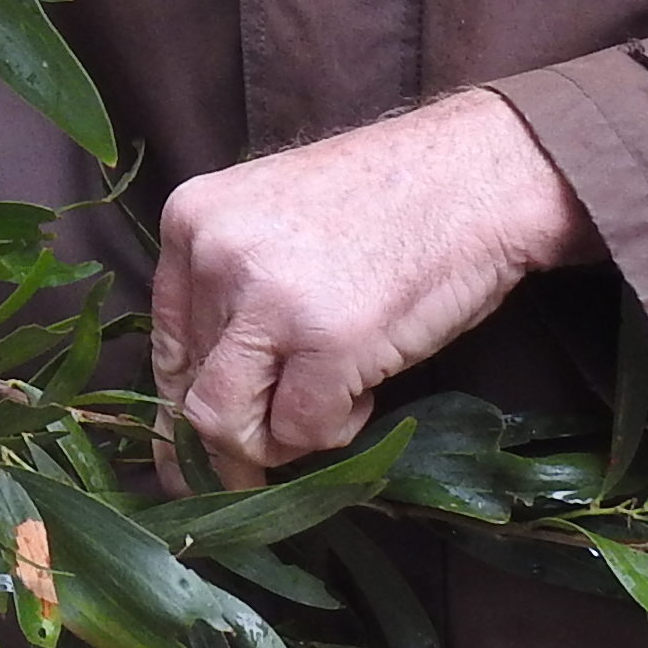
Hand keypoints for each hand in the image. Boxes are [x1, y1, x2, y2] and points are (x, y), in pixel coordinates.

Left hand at [148, 92, 591, 486]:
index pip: (165, 344)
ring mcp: (268, 299)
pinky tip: (367, 388)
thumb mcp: (278, 226)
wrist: (482, 172)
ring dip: (276, 445)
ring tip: (328, 409)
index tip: (196, 449)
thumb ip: (231, 297)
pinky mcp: (329, 342)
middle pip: (189, 391)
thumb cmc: (390, 200)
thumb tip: (192, 409)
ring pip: (225, 424)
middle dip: (223, 446)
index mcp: (192, 222)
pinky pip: (303, 431)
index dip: (184, 405)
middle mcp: (213, 256)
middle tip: (254, 475)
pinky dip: (336, 430)